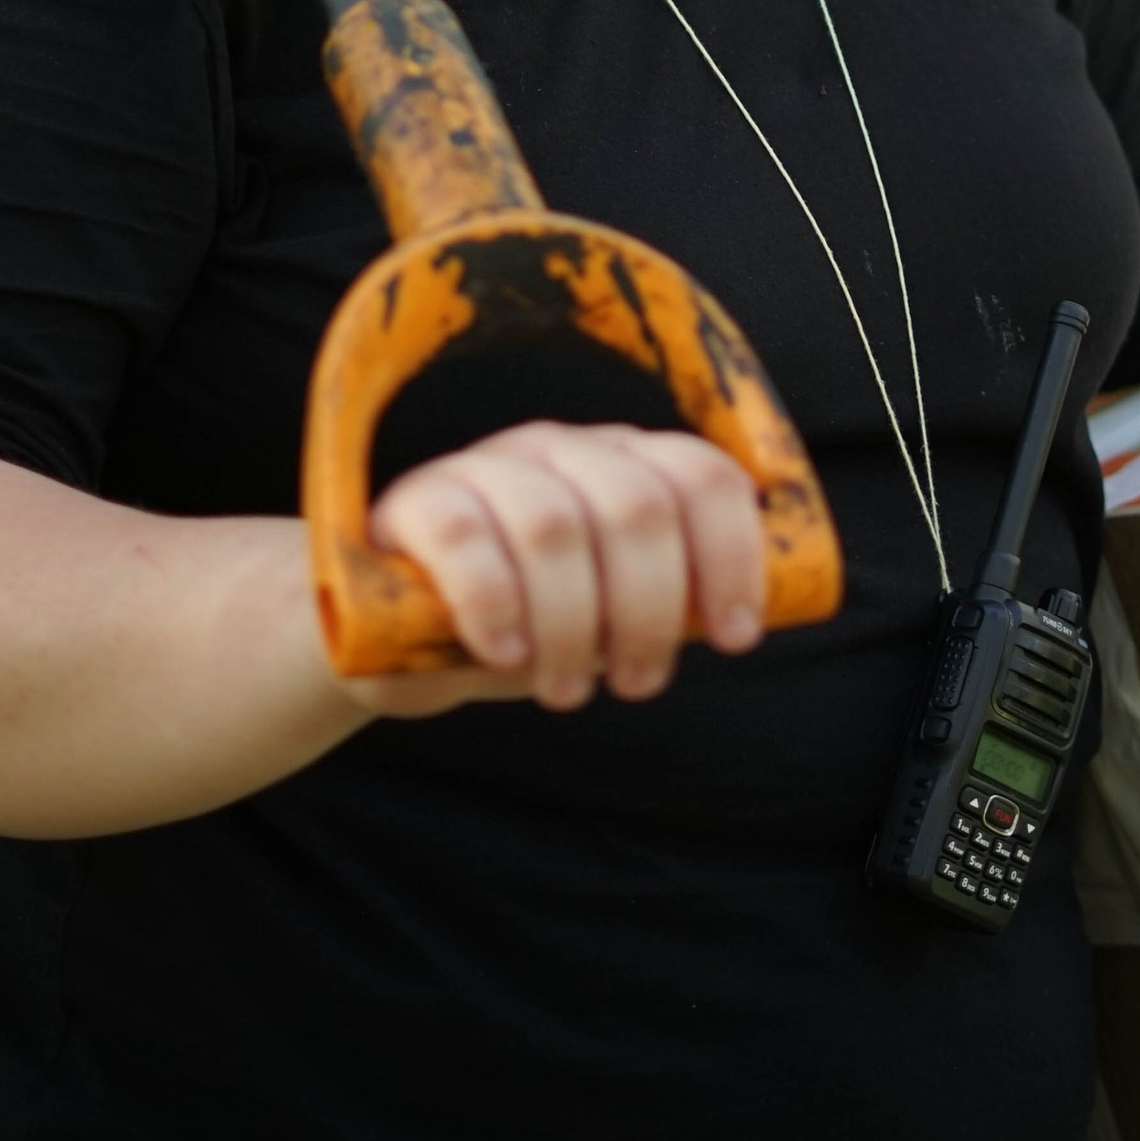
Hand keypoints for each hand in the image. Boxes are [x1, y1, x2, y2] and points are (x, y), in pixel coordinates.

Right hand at [358, 421, 768, 718]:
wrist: (397, 642)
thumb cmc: (527, 626)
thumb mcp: (608, 617)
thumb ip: (668, 603)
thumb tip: (742, 622)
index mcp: (625, 464)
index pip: (702, 477)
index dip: (732, 555)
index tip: (736, 635)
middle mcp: (563, 449)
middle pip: (636, 506)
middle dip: (649, 609)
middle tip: (634, 682)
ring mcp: (487, 465)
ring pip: (554, 526)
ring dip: (571, 627)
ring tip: (565, 691)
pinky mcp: (418, 501)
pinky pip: (465, 538)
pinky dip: (495, 607)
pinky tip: (503, 654)